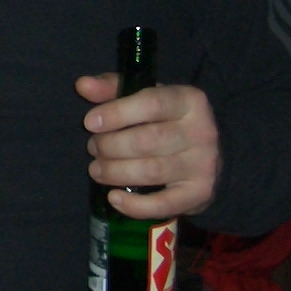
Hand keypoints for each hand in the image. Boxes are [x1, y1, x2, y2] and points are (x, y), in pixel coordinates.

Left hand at [77, 75, 219, 220]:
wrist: (209, 155)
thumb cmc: (167, 121)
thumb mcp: (145, 97)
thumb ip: (113, 88)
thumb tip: (82, 85)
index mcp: (189, 100)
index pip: (152, 103)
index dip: (117, 113)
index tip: (89, 123)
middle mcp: (202, 131)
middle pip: (147, 140)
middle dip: (110, 146)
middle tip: (93, 148)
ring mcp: (203, 165)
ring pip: (151, 171)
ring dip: (115, 172)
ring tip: (97, 169)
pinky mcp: (200, 193)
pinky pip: (163, 204)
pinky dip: (134, 205)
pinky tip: (113, 197)